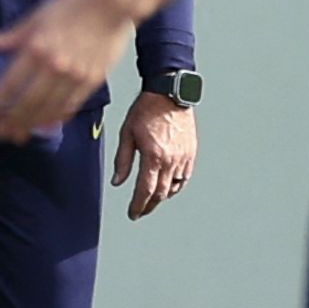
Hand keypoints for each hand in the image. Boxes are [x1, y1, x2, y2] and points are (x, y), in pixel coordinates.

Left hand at [0, 0, 140, 141]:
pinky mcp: (92, 81)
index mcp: (36, 49)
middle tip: (1, 134)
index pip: (10, 85)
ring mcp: (75, 76)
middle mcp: (54, 67)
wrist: (112, 7)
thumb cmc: (73, 7)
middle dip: (12, 122)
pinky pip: (71, 105)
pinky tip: (46, 126)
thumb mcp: (38, 16)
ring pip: (49, 109)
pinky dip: (57, 118)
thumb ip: (14, 36)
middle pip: (28, 103)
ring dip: (32, 125)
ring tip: (20, 135)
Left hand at [116, 93, 196, 219]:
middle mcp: (171, 160)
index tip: (132, 214)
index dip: (138, 205)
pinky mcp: (191, 152)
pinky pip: (185, 177)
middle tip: (140, 211)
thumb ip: (122, 161)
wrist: (169, 93)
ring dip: (162, 197)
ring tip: (151, 200)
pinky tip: (167, 187)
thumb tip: (117, 182)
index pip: (145, 191)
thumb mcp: (126, 134)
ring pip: (174, 187)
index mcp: (154, 157)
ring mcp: (184, 157)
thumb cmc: (145, 111)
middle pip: (160, 193)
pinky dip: (175, 186)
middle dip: (149, 205)